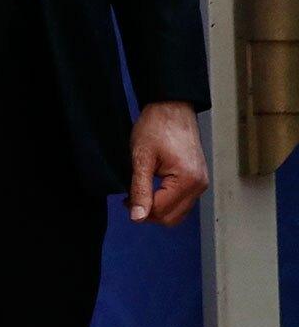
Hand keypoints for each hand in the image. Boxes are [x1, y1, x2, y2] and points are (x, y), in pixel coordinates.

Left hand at [126, 100, 208, 226]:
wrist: (172, 108)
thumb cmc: (156, 127)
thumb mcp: (141, 158)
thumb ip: (140, 189)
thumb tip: (137, 217)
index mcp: (187, 181)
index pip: (161, 212)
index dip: (140, 210)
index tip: (124, 200)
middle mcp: (199, 186)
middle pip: (172, 218)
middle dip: (149, 213)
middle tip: (130, 198)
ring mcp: (201, 183)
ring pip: (178, 212)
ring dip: (158, 207)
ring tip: (139, 192)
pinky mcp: (198, 179)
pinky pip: (182, 201)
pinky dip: (166, 200)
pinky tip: (151, 188)